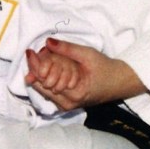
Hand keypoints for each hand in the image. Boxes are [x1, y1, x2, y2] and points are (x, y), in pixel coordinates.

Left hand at [24, 38, 146, 111]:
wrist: (120, 81)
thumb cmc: (106, 68)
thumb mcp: (87, 54)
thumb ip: (67, 49)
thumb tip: (47, 42)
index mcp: (74, 94)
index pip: (45, 80)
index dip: (35, 65)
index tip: (29, 51)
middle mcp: (68, 104)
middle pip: (41, 87)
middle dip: (36, 69)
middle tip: (33, 53)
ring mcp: (68, 105)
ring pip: (44, 90)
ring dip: (40, 74)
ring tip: (40, 59)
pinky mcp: (68, 103)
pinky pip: (51, 91)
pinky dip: (47, 79)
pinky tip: (48, 68)